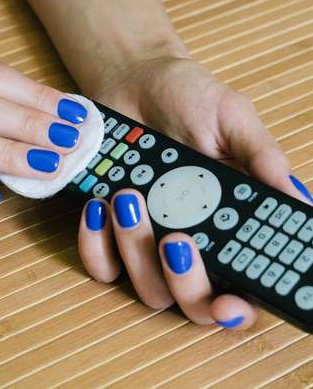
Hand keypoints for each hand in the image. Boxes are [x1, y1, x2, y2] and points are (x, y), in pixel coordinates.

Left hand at [78, 57, 310, 328]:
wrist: (132, 81)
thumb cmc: (188, 97)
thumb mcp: (231, 118)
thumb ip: (260, 156)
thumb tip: (296, 199)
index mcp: (229, 224)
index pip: (243, 283)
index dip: (239, 308)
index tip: (228, 305)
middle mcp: (191, 242)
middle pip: (193, 301)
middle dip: (186, 283)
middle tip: (177, 241)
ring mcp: (147, 242)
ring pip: (146, 288)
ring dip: (136, 251)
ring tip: (128, 197)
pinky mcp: (109, 233)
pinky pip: (101, 265)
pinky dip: (96, 245)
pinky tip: (98, 207)